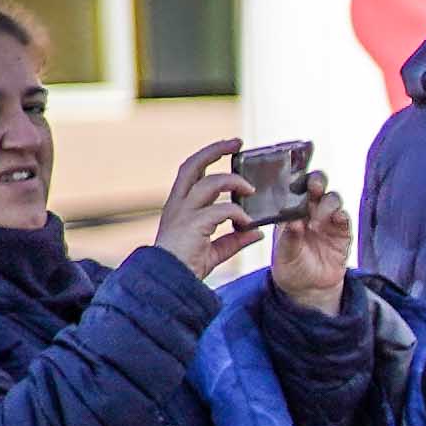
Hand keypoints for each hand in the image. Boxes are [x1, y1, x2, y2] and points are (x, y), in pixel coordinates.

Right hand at [155, 141, 249, 277]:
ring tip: (251, 191)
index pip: (192, 171)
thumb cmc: (186, 266)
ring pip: (209, 183)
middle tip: (238, 142)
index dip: (209, 155)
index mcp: (181, 205)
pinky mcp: (191, 225)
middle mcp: (179, 204)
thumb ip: (235, 240)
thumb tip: (257, 232)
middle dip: (214, 150)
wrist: (168, 283)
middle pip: (192, 165)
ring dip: (234, 182)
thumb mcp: (215, 251)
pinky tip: (246, 223)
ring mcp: (183, 213)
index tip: (232, 147)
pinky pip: (221, 210)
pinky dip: (237, 213)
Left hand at [265, 162, 351, 306]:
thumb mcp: (283, 254)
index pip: (294, 187)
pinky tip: (335, 220)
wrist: (309, 287)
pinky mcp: (343, 232)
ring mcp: (328, 220)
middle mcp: (310, 210)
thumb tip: (293, 222)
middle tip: (313, 187)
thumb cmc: (290, 266)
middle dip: (317, 181)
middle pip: (317, 186)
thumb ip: (289, 238)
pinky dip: (341, 216)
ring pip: (332, 199)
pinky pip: (345, 218)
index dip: (296, 179)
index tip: (294, 180)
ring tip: (316, 220)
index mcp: (290, 211)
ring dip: (326, 204)